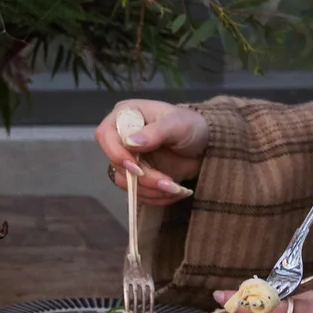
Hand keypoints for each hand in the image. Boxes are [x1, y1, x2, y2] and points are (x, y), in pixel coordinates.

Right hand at [93, 98, 208, 204]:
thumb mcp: (177, 124)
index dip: (115, 153)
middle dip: (142, 178)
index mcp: (126, 115)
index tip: (136, 167)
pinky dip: (155, 197)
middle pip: (116, 163)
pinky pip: (137, 192)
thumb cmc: (192, 126)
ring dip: (150, 190)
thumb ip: (155, 132)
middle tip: (167, 183)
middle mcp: (122, 136)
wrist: (207, 145)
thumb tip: (131, 143)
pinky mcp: (138, 176)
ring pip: (125, 182)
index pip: (105, 134)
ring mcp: (130, 158)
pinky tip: (174, 192)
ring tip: (175, 188)